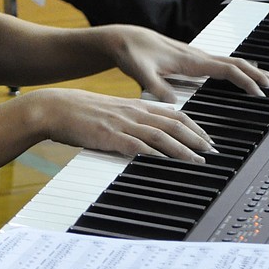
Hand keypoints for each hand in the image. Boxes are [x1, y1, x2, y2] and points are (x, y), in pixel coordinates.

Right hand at [32, 87, 218, 162]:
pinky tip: (166, 162)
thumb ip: (132, 121)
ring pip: (161, 135)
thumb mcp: (113, 113)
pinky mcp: (110, 136)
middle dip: (197, 139)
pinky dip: (155, 154)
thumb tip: (149, 137)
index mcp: (136, 106)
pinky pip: (137, 145)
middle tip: (213, 152)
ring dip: (183, 149)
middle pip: (174, 124)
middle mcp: (134, 113)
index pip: (174, 114)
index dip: (195, 128)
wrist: (55, 108)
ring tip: (198, 161)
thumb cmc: (81, 113)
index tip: (208, 140)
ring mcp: (123, 124)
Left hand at [99, 25, 268, 103]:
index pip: (227, 69)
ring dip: (251, 70)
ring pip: (231, 61)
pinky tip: (242, 74)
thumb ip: (155, 87)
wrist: (125, 39)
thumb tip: (171, 103)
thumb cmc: (132, 54)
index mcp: (191, 60)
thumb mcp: (141, 73)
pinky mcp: (191, 58)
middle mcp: (197, 56)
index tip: (260, 92)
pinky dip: (237, 69)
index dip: (245, 80)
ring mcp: (196, 56)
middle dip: (257, 74)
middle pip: (236, 63)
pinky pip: (221, 63)